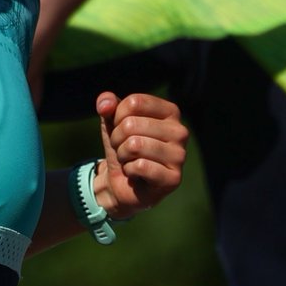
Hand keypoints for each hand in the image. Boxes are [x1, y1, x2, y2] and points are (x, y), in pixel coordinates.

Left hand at [92, 92, 188, 217]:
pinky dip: (129, 170)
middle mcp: (180, 132)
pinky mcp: (173, 178)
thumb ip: (108, 105)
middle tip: (123, 149)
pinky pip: (139, 166)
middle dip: (117, 139)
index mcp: (171, 112)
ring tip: (129, 161)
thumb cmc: (122, 147)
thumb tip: (105, 104)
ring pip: (134, 145)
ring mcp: (180, 156)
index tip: (120, 128)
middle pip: (131, 124)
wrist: (121, 183)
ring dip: (122, 155)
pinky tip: (136, 174)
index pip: (134, 102)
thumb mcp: (112, 122)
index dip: (117, 116)